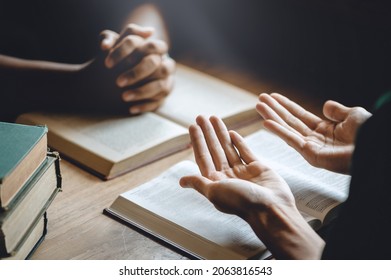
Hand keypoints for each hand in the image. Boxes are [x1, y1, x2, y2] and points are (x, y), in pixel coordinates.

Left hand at [100, 24, 174, 113]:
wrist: (122, 75)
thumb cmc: (120, 57)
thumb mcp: (113, 45)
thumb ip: (108, 39)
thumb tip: (105, 45)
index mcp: (155, 47)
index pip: (146, 44)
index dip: (126, 52)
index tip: (107, 64)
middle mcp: (165, 62)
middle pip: (155, 63)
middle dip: (136, 73)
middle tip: (118, 82)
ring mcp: (167, 80)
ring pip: (161, 85)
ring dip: (142, 91)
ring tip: (124, 97)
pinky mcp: (164, 95)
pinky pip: (159, 102)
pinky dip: (145, 105)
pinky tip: (131, 109)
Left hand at [179, 115, 322, 258]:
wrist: (271, 208)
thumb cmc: (242, 202)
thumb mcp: (214, 192)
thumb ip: (199, 183)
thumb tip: (181, 181)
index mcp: (215, 182)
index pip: (202, 157)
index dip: (197, 141)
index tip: (192, 126)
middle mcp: (227, 176)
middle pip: (214, 150)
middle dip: (207, 133)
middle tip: (201, 116)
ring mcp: (242, 171)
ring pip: (228, 148)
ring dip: (221, 133)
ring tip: (214, 118)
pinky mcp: (258, 168)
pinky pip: (245, 152)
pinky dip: (238, 142)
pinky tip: (232, 132)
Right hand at [256, 93, 371, 173]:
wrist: (373, 148)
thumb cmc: (369, 135)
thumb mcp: (353, 115)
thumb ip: (337, 111)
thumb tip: (325, 105)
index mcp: (325, 129)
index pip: (300, 115)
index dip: (286, 105)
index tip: (273, 97)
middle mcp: (315, 138)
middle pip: (289, 121)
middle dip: (274, 110)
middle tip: (260, 99)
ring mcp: (311, 147)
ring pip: (286, 129)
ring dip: (271, 117)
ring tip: (258, 106)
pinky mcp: (310, 155)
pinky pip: (291, 140)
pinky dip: (278, 131)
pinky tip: (266, 122)